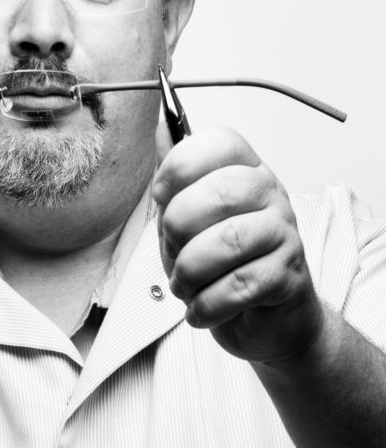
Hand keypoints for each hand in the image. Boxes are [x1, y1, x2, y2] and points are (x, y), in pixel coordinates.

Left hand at [152, 124, 323, 363]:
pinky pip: (238, 286)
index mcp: (244, 170)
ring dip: (189, 273)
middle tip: (174, 254)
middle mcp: (270, 194)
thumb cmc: (223, 265)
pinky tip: (201, 308)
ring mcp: (284, 234)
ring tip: (185, 286)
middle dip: (178, 231)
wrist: (265, 320)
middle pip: (218, 193)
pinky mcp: (288, 277)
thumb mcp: (189, 216)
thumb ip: (177, 175)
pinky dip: (206, 304)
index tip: (161, 196)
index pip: (218, 142)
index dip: (179, 166)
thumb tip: (161, 127)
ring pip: (227, 242)